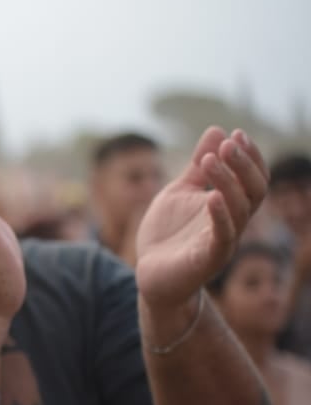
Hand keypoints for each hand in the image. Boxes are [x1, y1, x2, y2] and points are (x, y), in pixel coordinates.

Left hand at [135, 128, 267, 307]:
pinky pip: (223, 236)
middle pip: (254, 191)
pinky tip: (211, 196)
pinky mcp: (209, 259)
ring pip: (240, 210)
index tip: (235, 134)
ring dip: (228, 182)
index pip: (253, 178)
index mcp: (230, 205)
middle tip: (228, 144)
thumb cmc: (166, 234)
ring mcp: (223, 241)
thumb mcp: (179, 192)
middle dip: (243, 165)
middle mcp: (233, 222)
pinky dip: (220, 215)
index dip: (249, 156)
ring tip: (210, 160)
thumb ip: (197, 166)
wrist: (150, 274)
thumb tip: (216, 130)